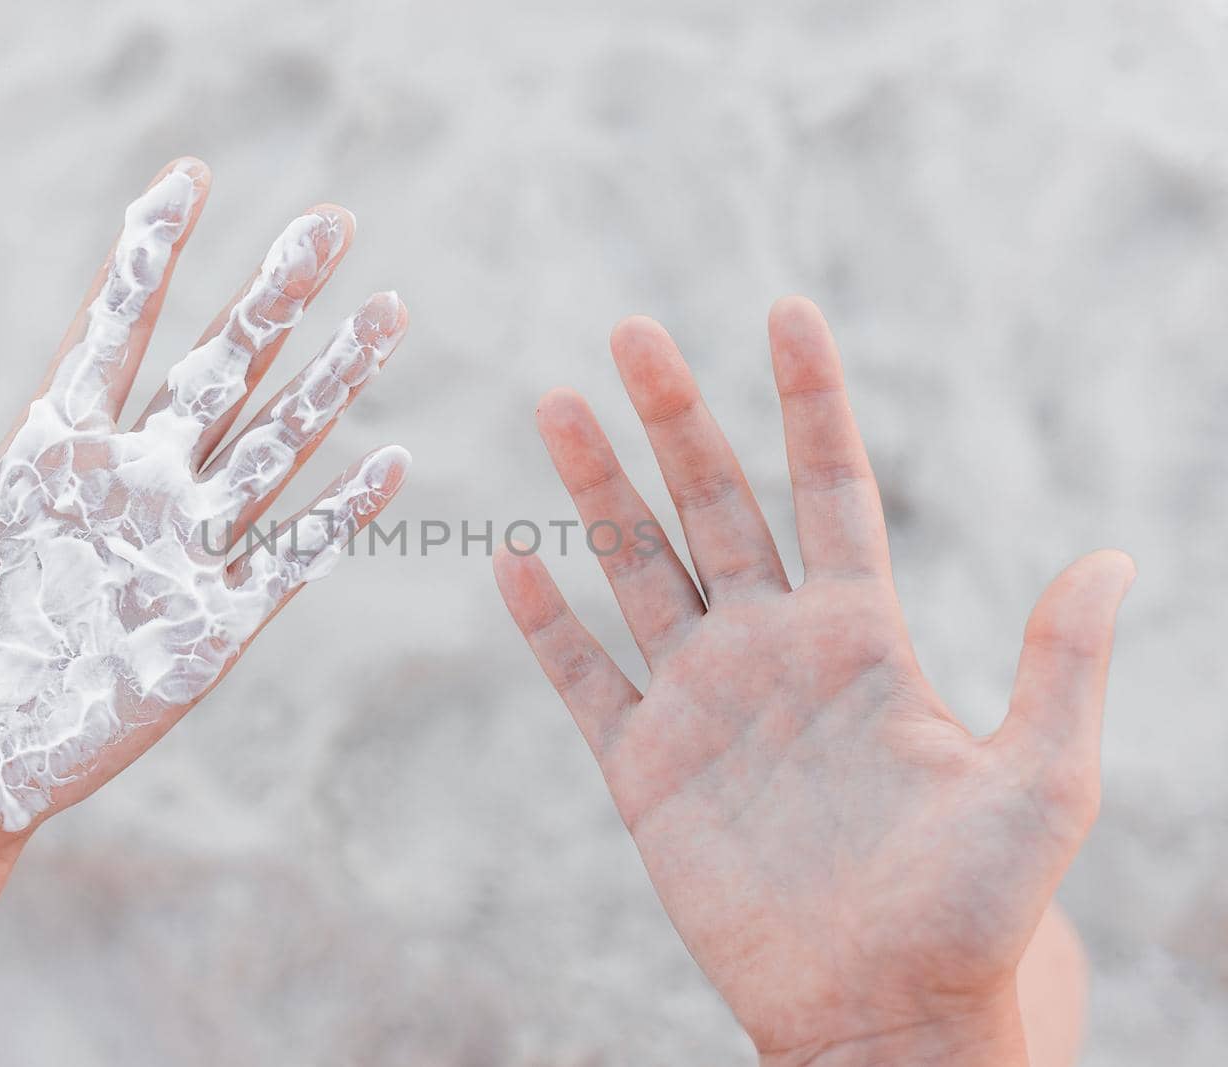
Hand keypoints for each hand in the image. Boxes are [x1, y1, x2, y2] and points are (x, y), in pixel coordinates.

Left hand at [0, 156, 409, 839]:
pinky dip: (338, 515)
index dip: (154, 252)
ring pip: (272, 448)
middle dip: (276, 295)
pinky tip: (389, 463)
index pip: (116, 324)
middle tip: (332, 220)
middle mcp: (129, 486)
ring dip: (332, 384)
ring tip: (387, 310)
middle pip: (220, 368)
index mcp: (51, 449)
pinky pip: (289, 559)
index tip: (191, 176)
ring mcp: (175, 554)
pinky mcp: (207, 632)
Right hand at [493, 299, 1132, 1064]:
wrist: (881, 1011)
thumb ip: (1062, 667)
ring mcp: (702, 702)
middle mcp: (774, 649)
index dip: (808, 401)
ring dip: (595, 489)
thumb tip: (1113, 555)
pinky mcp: (644, 767)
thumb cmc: (974, 908)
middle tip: (634, 332)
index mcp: (862, 634)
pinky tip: (512, 563)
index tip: (786, 313)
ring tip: (557, 405)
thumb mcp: (1043, 784)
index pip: (830, 486)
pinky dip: (545, 626)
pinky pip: (583, 679)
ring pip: (635, 569)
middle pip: (713, 504)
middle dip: (674, 415)